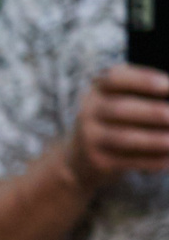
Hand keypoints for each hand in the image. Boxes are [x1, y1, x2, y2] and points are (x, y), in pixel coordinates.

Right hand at [64, 65, 168, 187]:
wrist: (79, 156)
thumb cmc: (115, 119)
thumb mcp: (121, 99)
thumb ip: (147, 94)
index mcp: (98, 89)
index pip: (116, 78)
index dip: (143, 81)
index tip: (168, 86)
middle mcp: (89, 111)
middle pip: (120, 109)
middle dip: (152, 112)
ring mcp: (90, 138)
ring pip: (124, 138)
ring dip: (154, 140)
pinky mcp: (97, 161)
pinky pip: (127, 160)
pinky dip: (151, 160)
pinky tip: (168, 159)